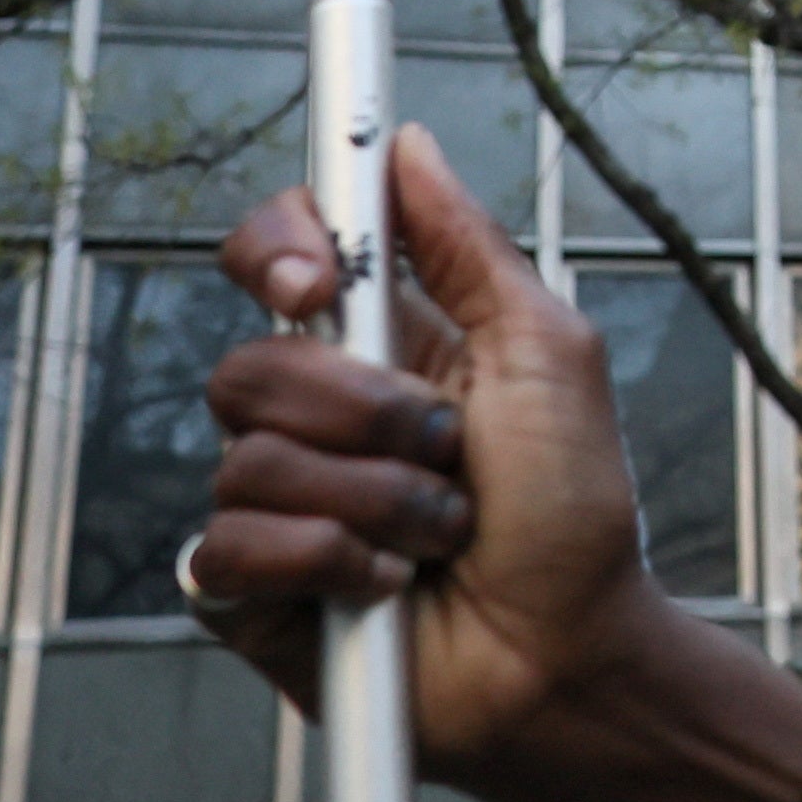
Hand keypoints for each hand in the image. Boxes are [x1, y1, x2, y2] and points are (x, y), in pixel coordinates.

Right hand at [189, 123, 707, 801]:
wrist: (565, 656)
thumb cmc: (574, 514)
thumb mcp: (550, 355)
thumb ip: (471, 249)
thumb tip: (406, 146)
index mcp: (387, 347)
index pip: (280, 259)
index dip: (276, 250)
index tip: (317, 280)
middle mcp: (319, 418)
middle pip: (251, 361)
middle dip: (363, 411)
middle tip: (445, 450)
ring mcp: (279, 504)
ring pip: (247, 459)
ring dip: (373, 500)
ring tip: (439, 536)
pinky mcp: (250, 593)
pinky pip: (226, 549)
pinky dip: (326, 564)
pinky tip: (383, 588)